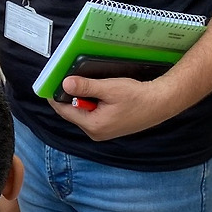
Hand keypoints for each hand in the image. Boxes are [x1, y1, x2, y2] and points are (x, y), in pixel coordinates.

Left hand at [48, 75, 178, 141]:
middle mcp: (95, 132)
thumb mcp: (108, 88)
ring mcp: (103, 132)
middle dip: (69, 96)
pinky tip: (97, 92)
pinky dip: (91, 103)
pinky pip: (93, 114)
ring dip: (82, 99)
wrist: (161, 103)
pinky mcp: (110, 127)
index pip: (64, 111)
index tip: (50, 83)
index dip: (55, 96)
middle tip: (67, 78)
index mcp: (93, 126)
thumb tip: (65, 84)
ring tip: (83, 82)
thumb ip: (86, 87)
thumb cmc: (137, 96)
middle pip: (73, 112)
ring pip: (83, 113)